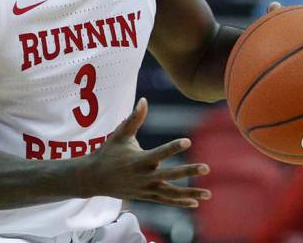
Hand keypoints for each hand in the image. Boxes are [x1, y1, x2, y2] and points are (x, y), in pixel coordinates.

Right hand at [83, 98, 210, 207]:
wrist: (94, 179)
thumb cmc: (108, 153)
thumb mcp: (120, 135)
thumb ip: (134, 118)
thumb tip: (144, 100)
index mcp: (138, 160)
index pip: (159, 153)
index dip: (173, 147)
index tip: (188, 141)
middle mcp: (144, 176)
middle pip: (170, 175)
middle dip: (188, 171)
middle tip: (206, 167)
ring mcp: (146, 189)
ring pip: (171, 193)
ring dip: (190, 193)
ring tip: (208, 194)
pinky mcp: (146, 196)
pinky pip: (166, 201)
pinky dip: (180, 202)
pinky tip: (195, 202)